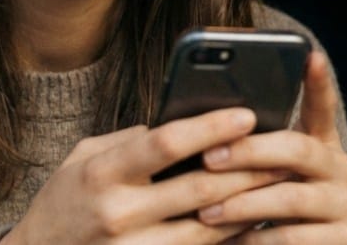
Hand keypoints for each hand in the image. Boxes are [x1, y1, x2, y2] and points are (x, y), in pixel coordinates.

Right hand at [2, 107, 287, 244]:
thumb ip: (129, 141)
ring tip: (278, 182)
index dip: (210, 127)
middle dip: (247, 167)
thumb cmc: (64, 202)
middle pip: (199, 189)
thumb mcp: (83, 159)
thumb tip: (182, 124)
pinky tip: (253, 222)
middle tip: (282, 148)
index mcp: (101, 173)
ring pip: (209, 229)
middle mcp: (118, 214)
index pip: (165, 144)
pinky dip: (231, 239)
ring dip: (249, 205)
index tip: (245, 114)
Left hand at [195, 52, 346, 243]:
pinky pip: (290, 239)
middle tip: (209, 158)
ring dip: (243, 204)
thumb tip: (206, 128)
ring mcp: (342, 205)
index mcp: (323, 143)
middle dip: (249, 152)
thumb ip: (258, 148)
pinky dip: (254, 240)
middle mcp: (339, 169)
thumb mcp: (279, 171)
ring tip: (206, 211)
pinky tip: (227, 240)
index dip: (318, 82)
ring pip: (289, 197)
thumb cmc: (284, 201)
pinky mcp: (337, 241)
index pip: (322, 106)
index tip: (309, 55)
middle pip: (296, 149)